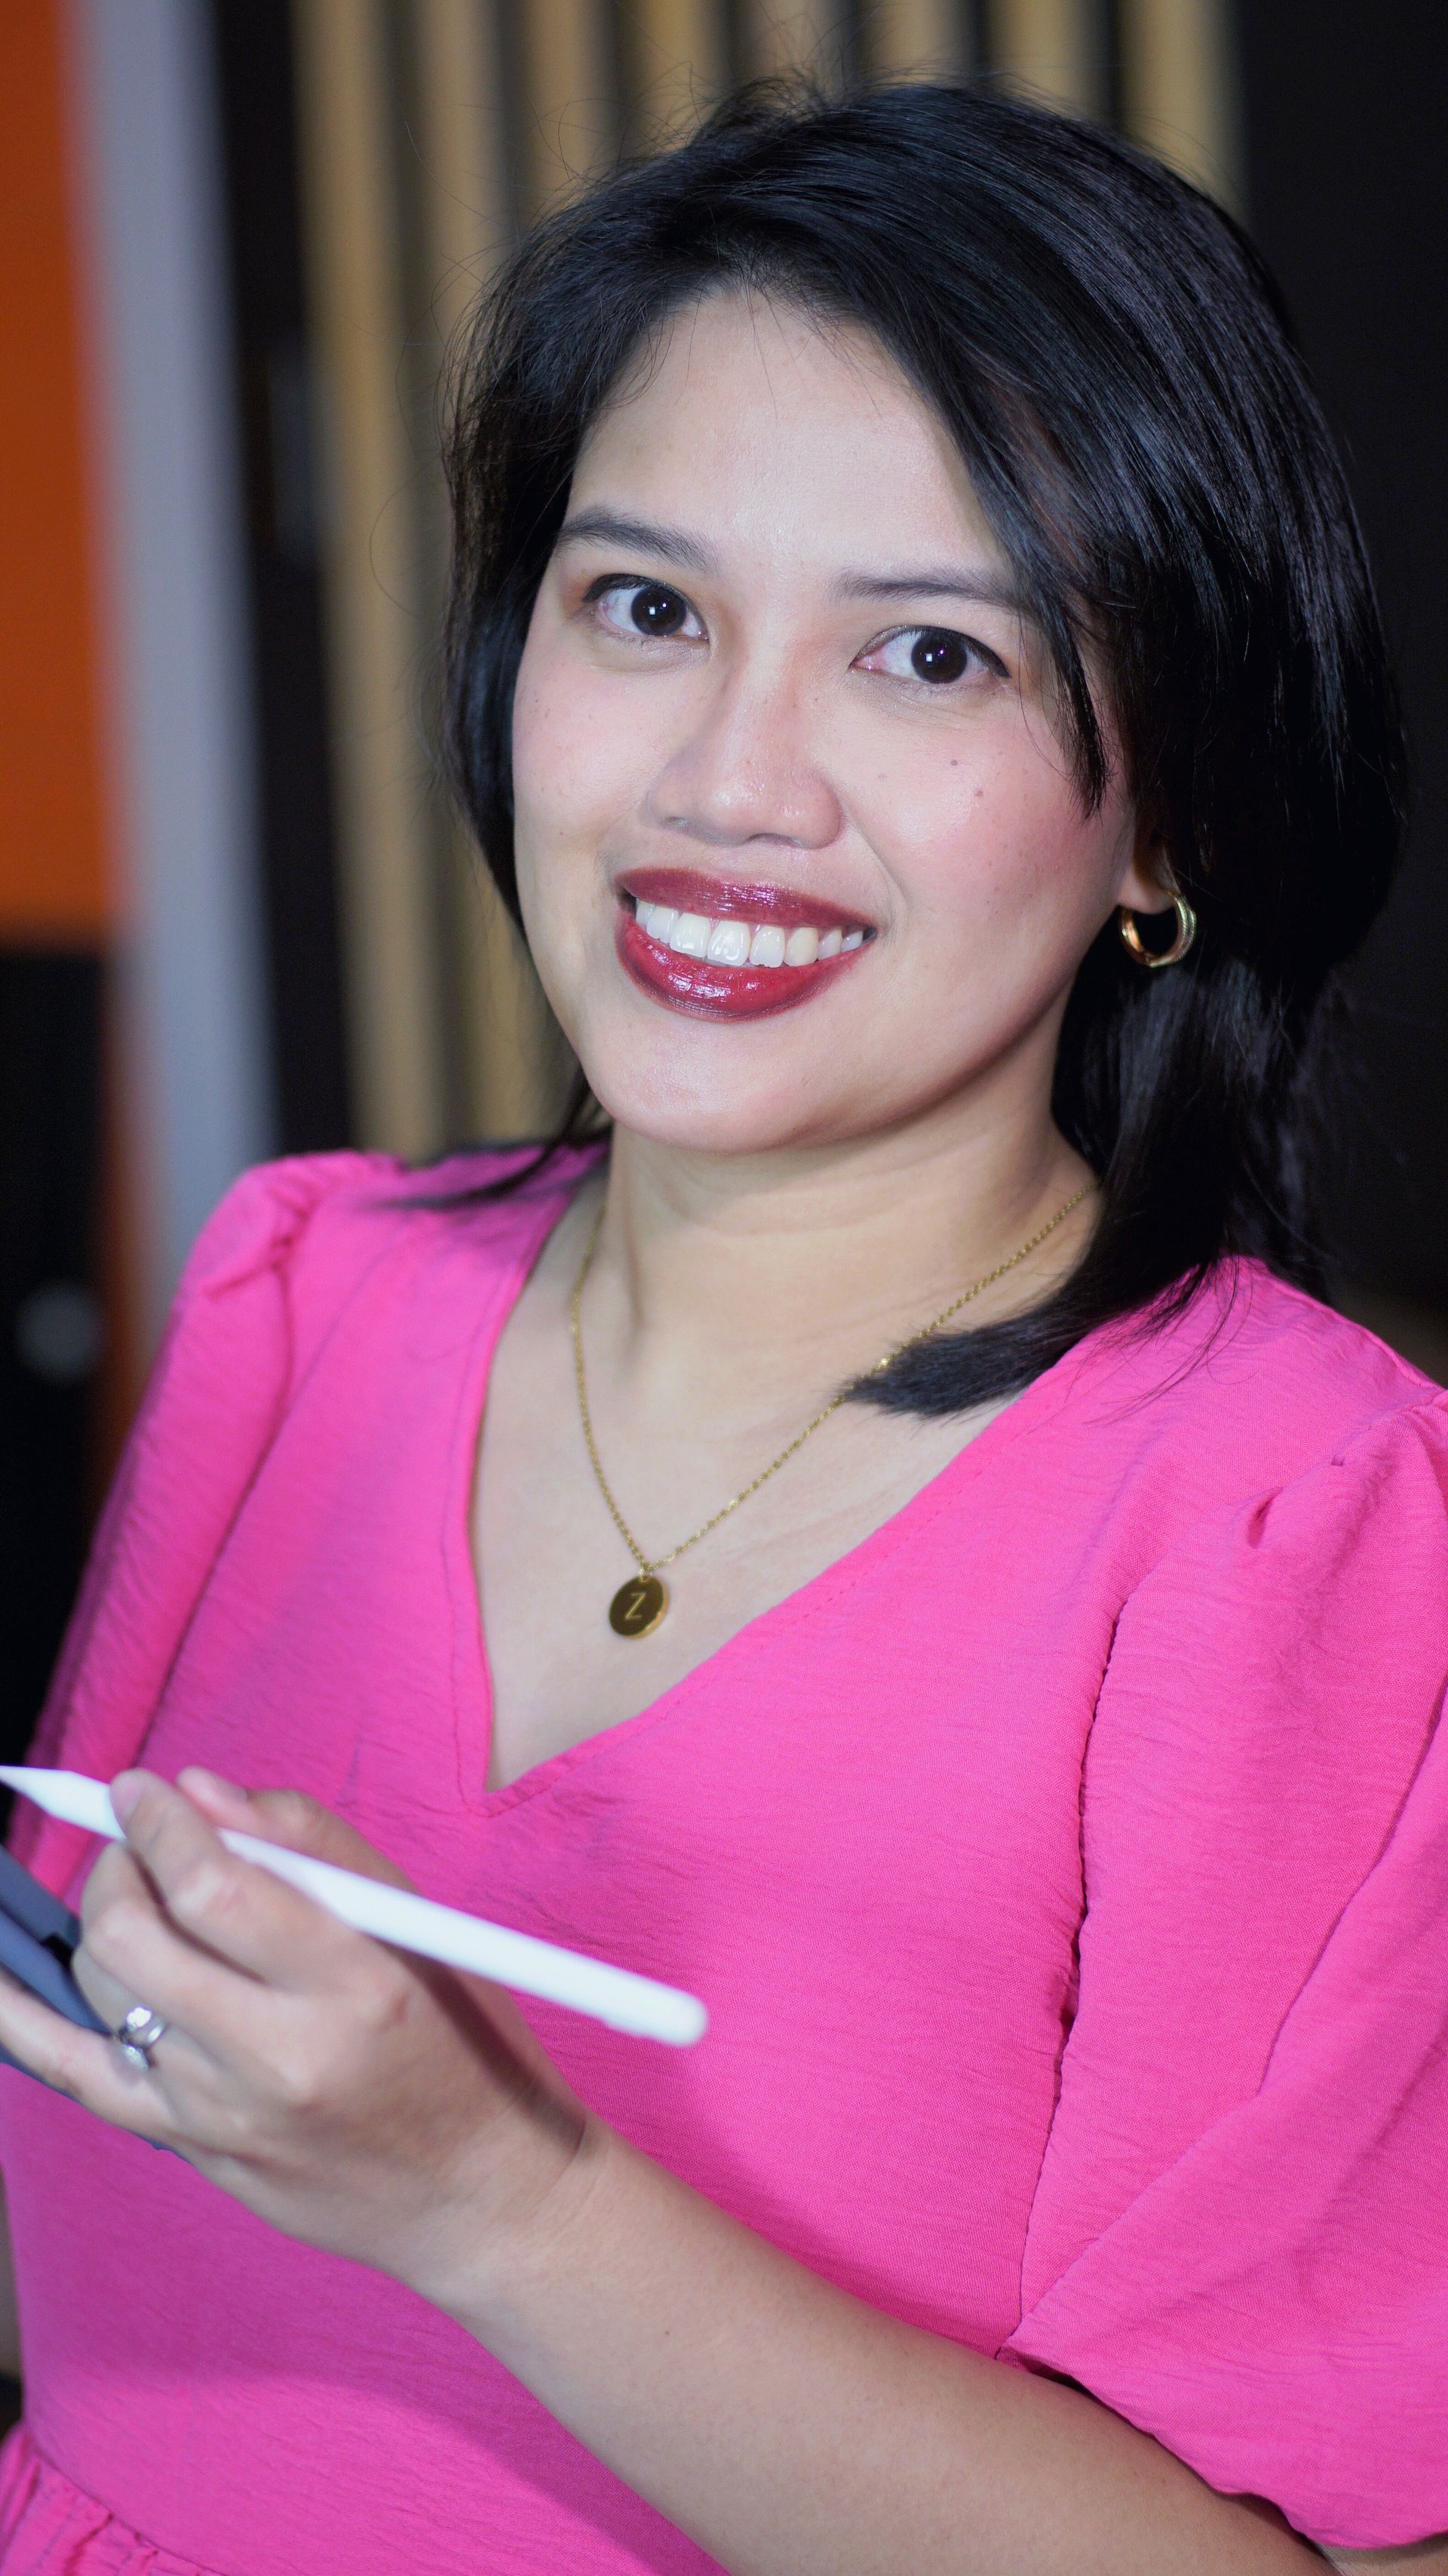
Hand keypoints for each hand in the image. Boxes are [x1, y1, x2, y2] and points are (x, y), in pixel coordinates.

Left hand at [0, 1770, 589, 2302]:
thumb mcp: (423, 1927)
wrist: (476, 2194)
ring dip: (100, 1919)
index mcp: (353, 1985)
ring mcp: (224, 2115)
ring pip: (104, 1993)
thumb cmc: (464, 2044)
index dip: (160, 1824)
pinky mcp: (194, 2150)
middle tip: (137, 1840)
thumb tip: (199, 1793)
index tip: (142, 1787)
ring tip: (136, 1895)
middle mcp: (278, 2057)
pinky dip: (22, 2021)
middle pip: (134, 1937)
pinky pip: (80, 2077)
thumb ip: (312, 1847)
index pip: (214, 1884)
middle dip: (116, 1865)